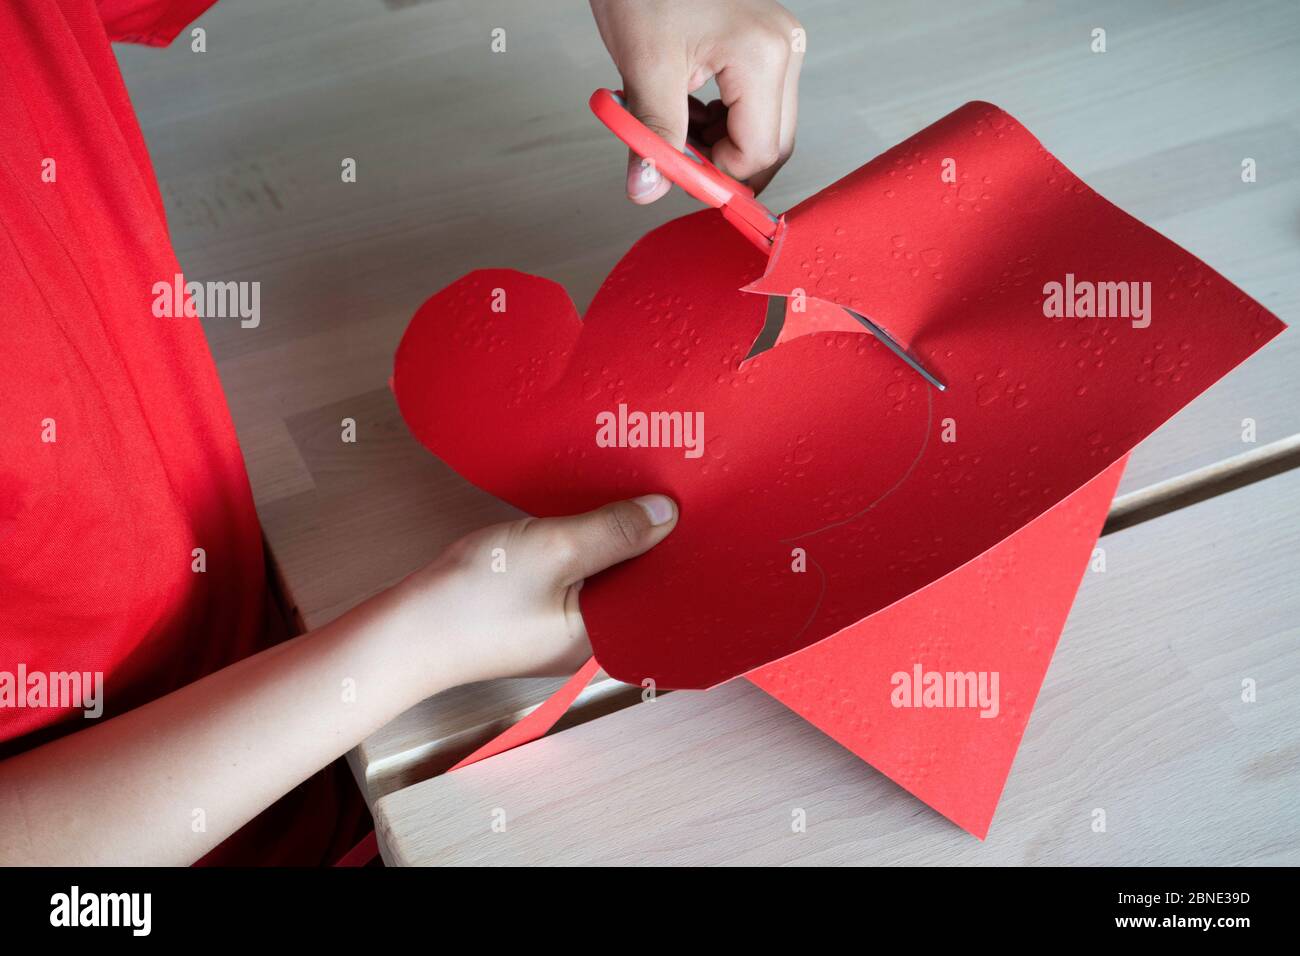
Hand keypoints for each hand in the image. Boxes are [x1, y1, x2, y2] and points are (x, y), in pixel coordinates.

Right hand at [389, 495, 678, 683]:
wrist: (403, 630)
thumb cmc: (474, 601)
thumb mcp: (554, 551)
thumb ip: (614, 531)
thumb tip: (669, 513)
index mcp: (606, 640)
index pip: (667, 603)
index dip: (688, 561)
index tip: (709, 520)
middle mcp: (591, 640)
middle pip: (640, 588)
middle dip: (657, 546)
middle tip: (683, 496)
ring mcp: (562, 628)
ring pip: (609, 579)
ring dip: (623, 542)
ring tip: (651, 497)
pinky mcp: (538, 611)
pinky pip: (581, 577)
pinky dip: (592, 548)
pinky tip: (600, 516)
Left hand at [589, 0, 803, 201]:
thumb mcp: (645, 67)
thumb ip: (655, 136)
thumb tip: (649, 189)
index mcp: (762, 55)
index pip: (759, 152)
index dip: (719, 178)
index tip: (677, 180)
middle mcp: (783, 49)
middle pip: (772, 144)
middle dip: (723, 164)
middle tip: (676, 162)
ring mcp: (778, 45)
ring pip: (764, 128)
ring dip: (719, 144)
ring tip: (673, 126)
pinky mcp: (764, 44)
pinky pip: (755, 103)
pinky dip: (720, 121)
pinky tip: (684, 109)